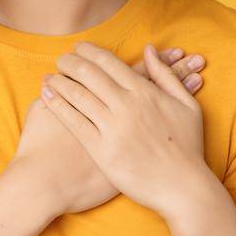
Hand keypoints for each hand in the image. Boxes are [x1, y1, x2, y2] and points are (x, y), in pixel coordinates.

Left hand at [39, 42, 209, 219]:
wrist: (182, 188)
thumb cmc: (188, 147)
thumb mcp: (187, 105)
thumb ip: (165, 75)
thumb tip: (149, 49)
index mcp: (145, 92)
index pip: (109, 62)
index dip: (90, 51)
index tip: (79, 48)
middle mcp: (126, 105)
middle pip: (90, 74)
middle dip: (71, 62)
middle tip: (61, 58)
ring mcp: (113, 128)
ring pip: (78, 95)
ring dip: (60, 81)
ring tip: (50, 76)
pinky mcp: (101, 150)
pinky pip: (74, 122)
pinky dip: (57, 106)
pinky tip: (47, 97)